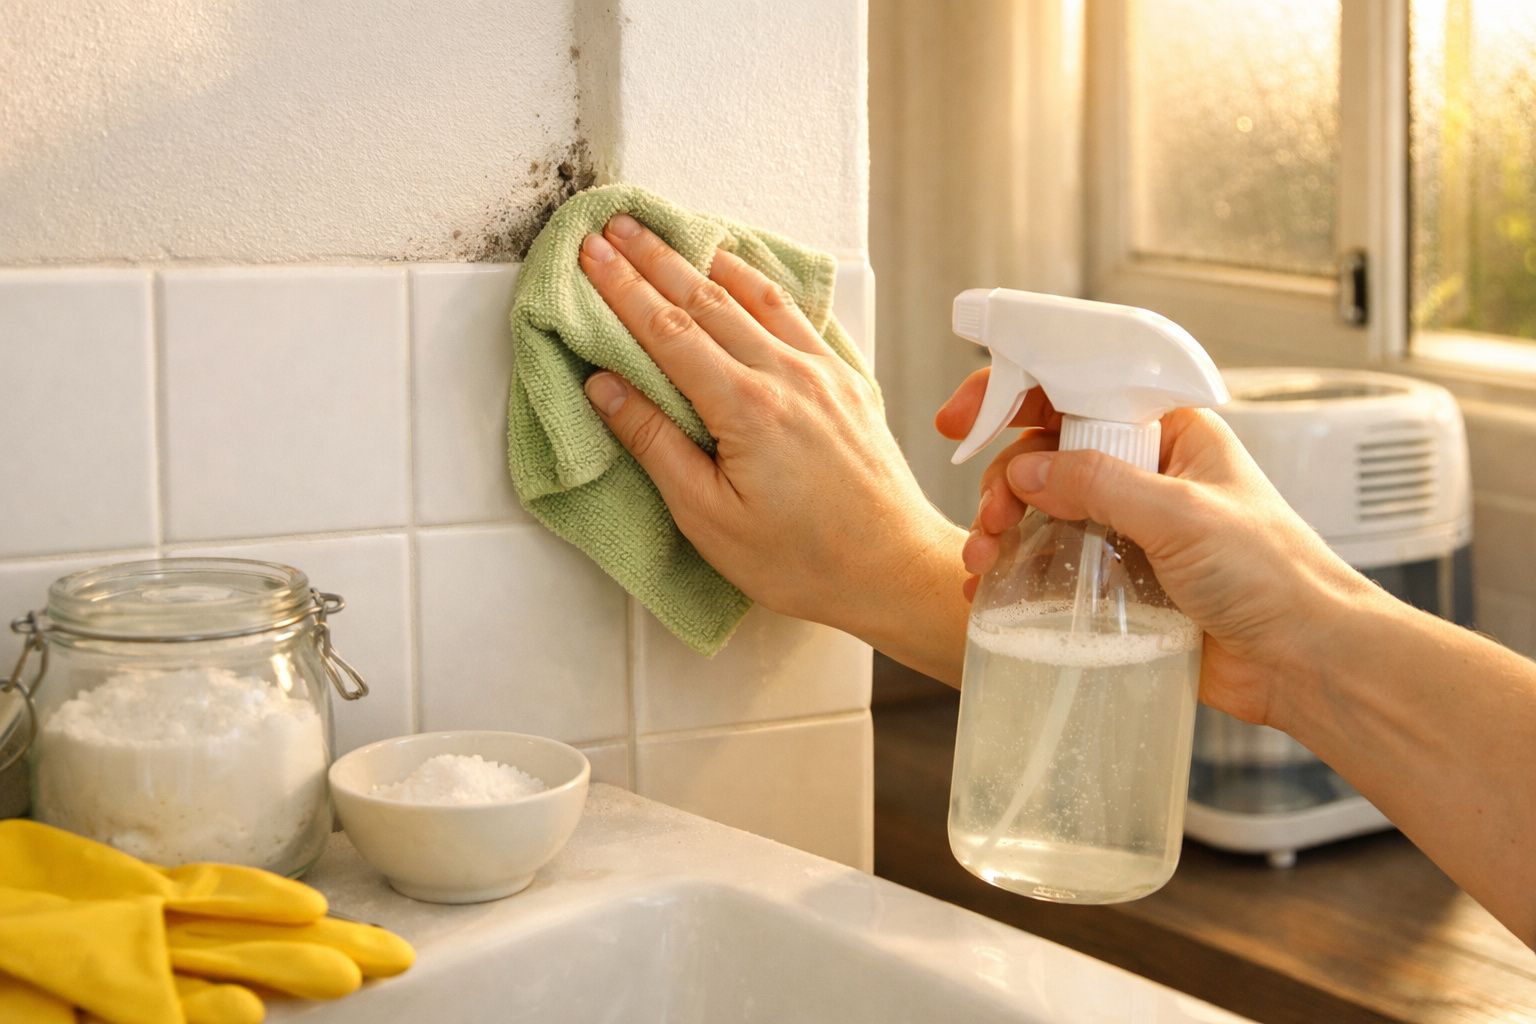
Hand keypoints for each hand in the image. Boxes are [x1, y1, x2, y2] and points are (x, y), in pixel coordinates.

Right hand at [578, 214, 968, 676]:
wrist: (891, 568)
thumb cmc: (801, 560)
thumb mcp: (708, 518)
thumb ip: (655, 444)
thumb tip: (605, 386)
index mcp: (746, 408)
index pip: (668, 329)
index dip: (622, 286)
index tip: (590, 253)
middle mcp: (787, 375)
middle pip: (706, 298)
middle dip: (654, 257)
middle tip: (615, 223)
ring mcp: (822, 372)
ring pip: (754, 295)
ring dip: (705, 259)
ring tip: (669, 233)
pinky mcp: (847, 380)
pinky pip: (796, 313)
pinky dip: (760, 283)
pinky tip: (744, 270)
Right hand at [935, 368, 1374, 728]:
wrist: (1306, 662)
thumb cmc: (1275, 576)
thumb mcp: (1182, 515)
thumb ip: (1099, 484)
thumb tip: (1026, 469)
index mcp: (1171, 432)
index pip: (1079, 389)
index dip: (1014, 391)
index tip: (961, 419)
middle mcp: (1146, 472)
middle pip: (1047, 452)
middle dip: (1003, 479)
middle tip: (989, 518)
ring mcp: (1130, 527)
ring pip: (1042, 508)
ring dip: (1002, 527)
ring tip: (983, 561)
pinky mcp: (1120, 580)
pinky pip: (1052, 562)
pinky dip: (1015, 570)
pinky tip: (991, 589)